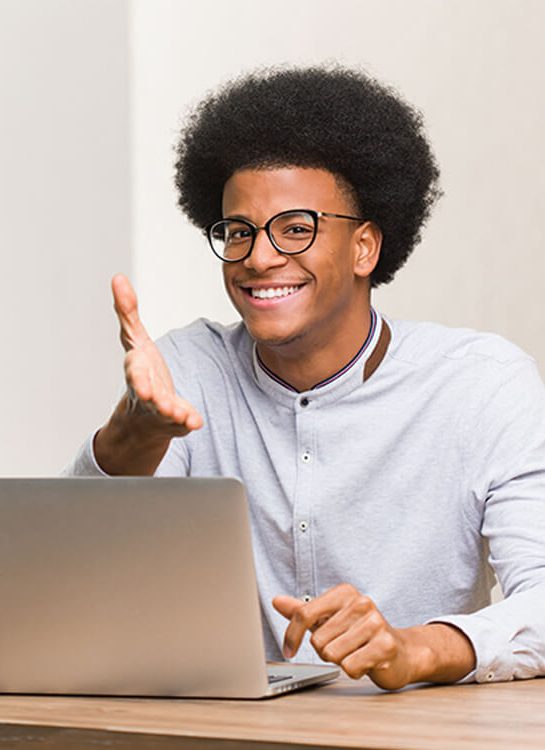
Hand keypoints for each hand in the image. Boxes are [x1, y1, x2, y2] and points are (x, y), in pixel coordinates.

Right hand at [111, 273, 202, 436]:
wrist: (143, 415)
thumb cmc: (141, 372)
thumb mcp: (134, 340)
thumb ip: (128, 312)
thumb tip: (118, 278)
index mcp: (136, 371)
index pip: (134, 372)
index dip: (137, 375)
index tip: (140, 376)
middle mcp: (146, 392)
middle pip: (146, 394)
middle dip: (150, 396)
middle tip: (154, 398)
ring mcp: (161, 409)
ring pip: (164, 411)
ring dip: (171, 412)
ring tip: (180, 414)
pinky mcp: (176, 420)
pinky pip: (182, 422)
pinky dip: (188, 421)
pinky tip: (195, 421)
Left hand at [273, 584, 474, 689]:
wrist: (402, 651)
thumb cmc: (360, 634)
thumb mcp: (330, 619)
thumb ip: (303, 612)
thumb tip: (276, 601)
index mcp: (345, 592)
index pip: (304, 613)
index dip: (291, 636)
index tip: (289, 650)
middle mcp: (361, 602)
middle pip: (318, 640)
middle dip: (325, 651)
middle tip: (342, 647)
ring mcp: (375, 623)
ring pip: (332, 655)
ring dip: (340, 661)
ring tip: (354, 653)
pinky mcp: (385, 645)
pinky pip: (350, 667)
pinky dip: (353, 671)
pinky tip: (365, 662)